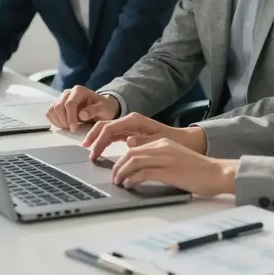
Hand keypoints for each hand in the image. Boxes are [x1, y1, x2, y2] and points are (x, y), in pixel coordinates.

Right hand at [46, 85, 119, 131]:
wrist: (101, 106)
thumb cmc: (103, 107)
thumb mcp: (103, 109)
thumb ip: (94, 110)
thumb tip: (81, 115)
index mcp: (79, 91)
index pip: (69, 104)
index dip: (70, 118)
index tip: (74, 128)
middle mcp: (68, 92)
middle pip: (58, 107)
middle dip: (64, 120)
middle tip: (72, 129)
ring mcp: (61, 98)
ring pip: (51, 110)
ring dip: (58, 121)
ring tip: (69, 127)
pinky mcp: (57, 105)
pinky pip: (50, 113)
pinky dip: (55, 121)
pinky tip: (64, 125)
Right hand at [82, 112, 206, 160]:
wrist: (186, 140)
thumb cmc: (174, 141)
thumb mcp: (160, 142)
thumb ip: (143, 141)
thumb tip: (128, 141)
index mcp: (135, 120)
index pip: (110, 128)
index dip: (99, 141)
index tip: (94, 154)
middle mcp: (130, 121)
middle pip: (105, 126)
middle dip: (94, 137)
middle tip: (87, 152)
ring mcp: (130, 126)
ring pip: (107, 130)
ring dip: (97, 139)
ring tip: (91, 152)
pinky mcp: (131, 132)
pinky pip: (113, 135)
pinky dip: (104, 141)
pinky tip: (100, 150)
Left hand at [111, 138, 237, 196]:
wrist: (218, 173)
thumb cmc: (199, 170)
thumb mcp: (175, 159)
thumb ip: (159, 159)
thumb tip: (141, 168)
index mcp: (164, 142)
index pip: (136, 147)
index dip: (122, 159)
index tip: (117, 169)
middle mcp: (163, 146)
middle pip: (131, 153)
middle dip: (118, 165)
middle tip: (114, 177)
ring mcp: (166, 158)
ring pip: (134, 161)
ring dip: (122, 172)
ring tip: (118, 182)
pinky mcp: (169, 171)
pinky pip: (143, 173)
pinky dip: (132, 179)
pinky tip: (129, 185)